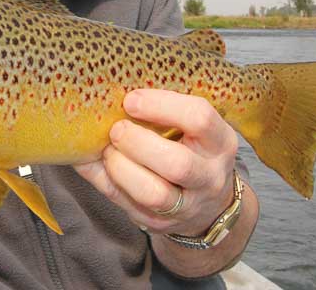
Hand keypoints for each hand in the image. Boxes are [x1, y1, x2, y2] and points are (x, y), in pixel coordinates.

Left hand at [74, 88, 236, 235]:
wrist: (207, 203)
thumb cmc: (190, 149)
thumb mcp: (192, 128)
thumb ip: (161, 111)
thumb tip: (107, 93)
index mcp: (220, 142)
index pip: (200, 119)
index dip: (162, 106)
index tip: (131, 100)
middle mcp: (210, 176)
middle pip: (177, 163)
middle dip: (137, 142)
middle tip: (116, 129)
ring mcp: (188, 205)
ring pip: (154, 193)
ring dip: (121, 168)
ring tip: (108, 151)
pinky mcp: (161, 223)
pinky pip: (128, 204)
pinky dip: (105, 181)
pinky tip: (95, 164)